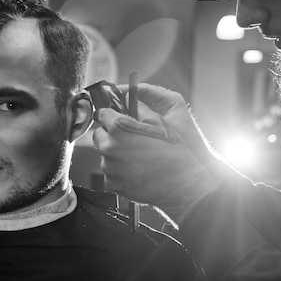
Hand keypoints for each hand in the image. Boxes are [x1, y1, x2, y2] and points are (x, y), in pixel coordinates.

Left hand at [92, 83, 226, 223]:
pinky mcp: (112, 184)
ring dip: (115, 154)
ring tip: (137, 158)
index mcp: (119, 127)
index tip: (114, 118)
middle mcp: (109, 146)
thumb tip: (127, 97)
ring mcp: (109, 167)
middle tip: (130, 139)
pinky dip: (119, 171)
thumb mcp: (159, 122)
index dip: (109, 115)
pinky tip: (136, 171)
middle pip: (99, 135)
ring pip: (105, 155)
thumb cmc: (173, 151)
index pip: (101, 114)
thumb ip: (139, 108)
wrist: (181, 184)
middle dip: (110, 135)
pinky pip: (110, 173)